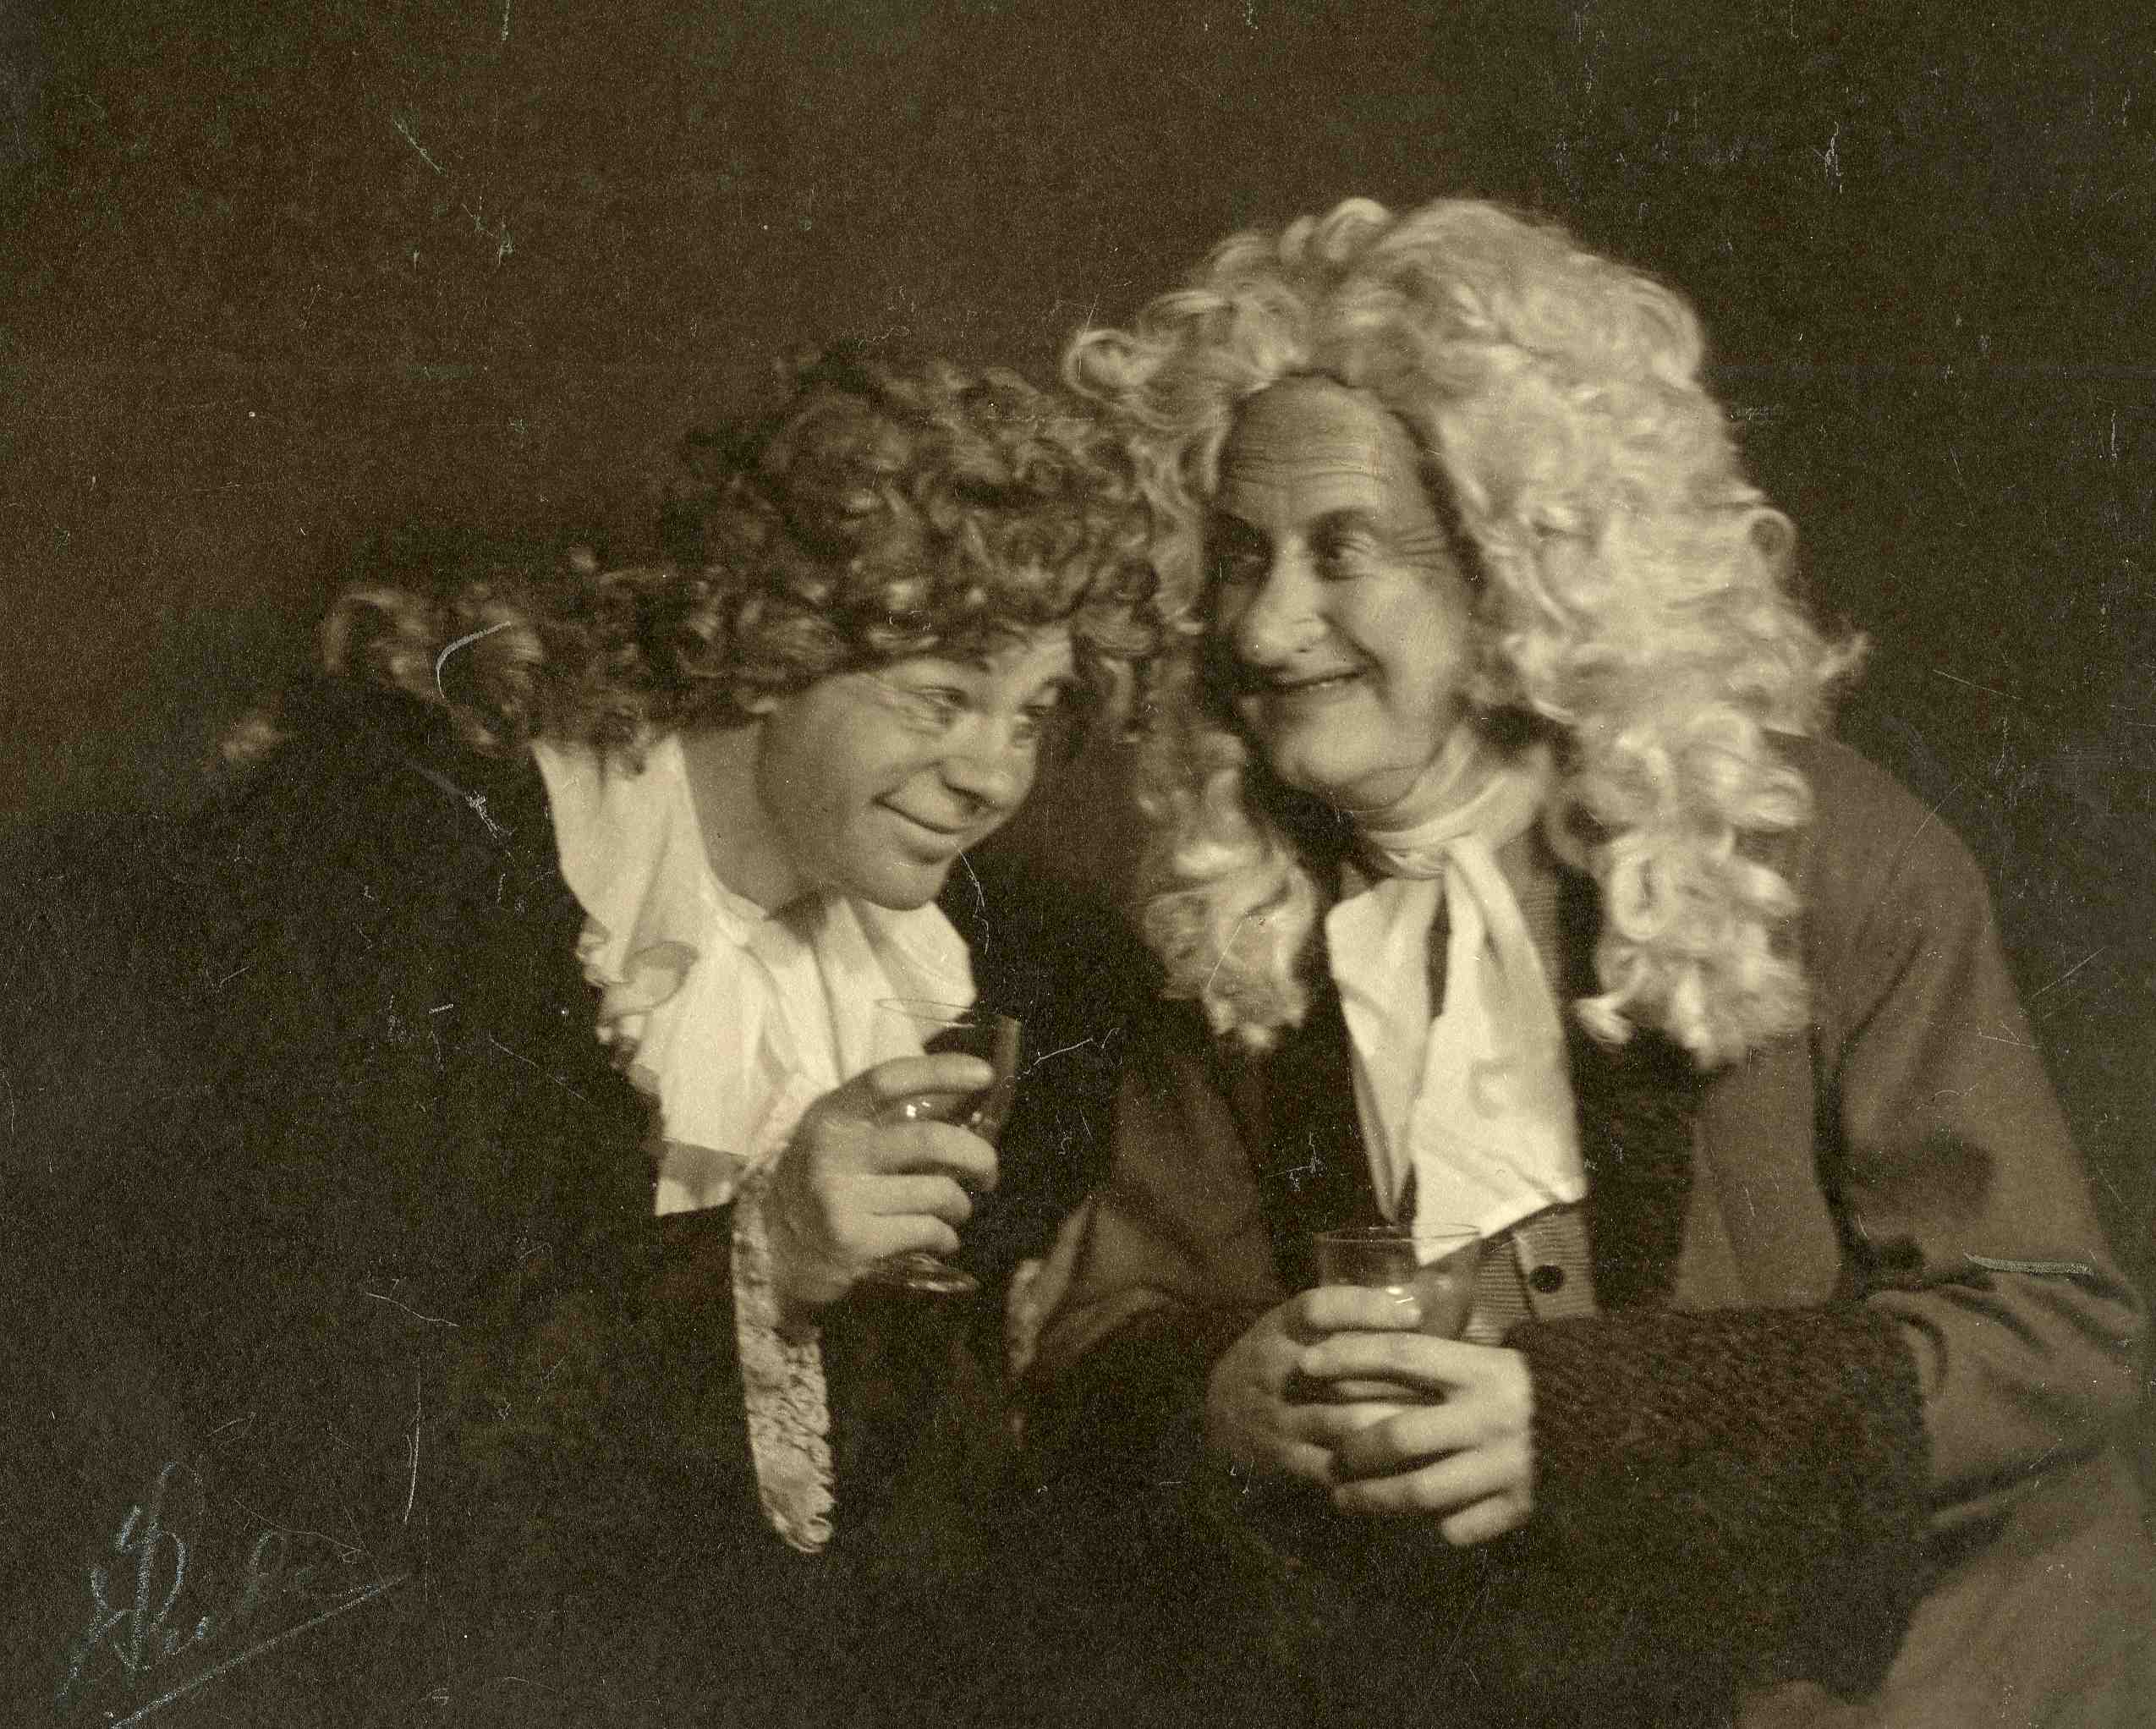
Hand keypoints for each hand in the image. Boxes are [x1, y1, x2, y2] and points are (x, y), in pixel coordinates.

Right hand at [764, 1054, 998, 1312]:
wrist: (777, 1247)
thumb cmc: (826, 1181)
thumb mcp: (845, 1136)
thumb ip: (895, 1115)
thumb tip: (962, 1094)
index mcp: (832, 1114)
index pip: (889, 1079)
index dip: (940, 1071)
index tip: (984, 1074)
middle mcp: (833, 1151)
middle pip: (928, 1140)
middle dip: (977, 1156)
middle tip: (989, 1171)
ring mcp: (841, 1198)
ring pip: (936, 1192)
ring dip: (960, 1204)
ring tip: (956, 1210)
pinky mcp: (854, 1240)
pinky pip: (926, 1231)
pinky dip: (946, 1236)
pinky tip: (941, 1237)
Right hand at [1204, 1285, 1426, 1488]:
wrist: (1218, 1410)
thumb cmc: (1276, 1358)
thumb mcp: (1293, 1325)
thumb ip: (1346, 1314)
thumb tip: (1425, 1296)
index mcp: (1279, 1327)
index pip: (1318, 1308)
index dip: (1365, 1307)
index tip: (1414, 1313)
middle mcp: (1275, 1367)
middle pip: (1340, 1369)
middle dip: (1396, 1376)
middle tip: (1446, 1381)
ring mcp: (1279, 1415)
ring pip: (1343, 1420)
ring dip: (1391, 1424)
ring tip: (1438, 1425)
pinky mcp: (1285, 1457)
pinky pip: (1335, 1466)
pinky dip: (1372, 1468)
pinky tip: (1409, 1466)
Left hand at [1296, 1331, 1534, 1546]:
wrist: (1595, 1416)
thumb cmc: (1517, 1383)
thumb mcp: (1479, 1358)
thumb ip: (1431, 1364)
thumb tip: (1354, 1355)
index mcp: (1478, 1368)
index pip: (1402, 1355)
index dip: (1351, 1356)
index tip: (1307, 1362)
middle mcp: (1489, 1415)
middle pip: (1401, 1435)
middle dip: (1354, 1449)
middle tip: (1331, 1458)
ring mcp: (1505, 1465)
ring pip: (1421, 1492)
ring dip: (1374, 1498)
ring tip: (1344, 1500)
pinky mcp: (1519, 1505)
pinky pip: (1460, 1527)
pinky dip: (1434, 1525)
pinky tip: (1414, 1522)